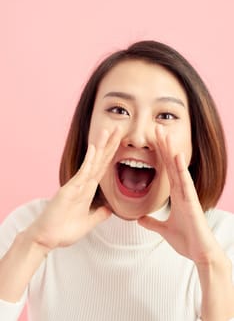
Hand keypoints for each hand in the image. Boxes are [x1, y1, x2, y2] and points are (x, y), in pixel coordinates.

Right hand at [27, 128, 120, 250]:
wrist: (46, 238)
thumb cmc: (63, 230)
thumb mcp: (88, 222)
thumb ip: (99, 214)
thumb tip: (110, 209)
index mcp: (88, 189)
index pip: (103, 168)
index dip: (112, 154)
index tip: (120, 141)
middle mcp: (83, 184)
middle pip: (100, 160)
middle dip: (110, 144)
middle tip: (119, 128)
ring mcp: (76, 185)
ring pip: (92, 162)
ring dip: (101, 146)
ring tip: (108, 130)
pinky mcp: (69, 189)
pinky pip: (82, 173)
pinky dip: (89, 160)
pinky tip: (94, 148)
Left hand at [138, 126, 220, 263]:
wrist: (200, 253)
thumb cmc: (186, 240)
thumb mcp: (163, 229)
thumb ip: (152, 222)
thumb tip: (140, 219)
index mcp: (175, 194)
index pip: (165, 170)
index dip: (159, 154)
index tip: (152, 140)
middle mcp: (181, 190)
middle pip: (170, 163)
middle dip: (163, 146)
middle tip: (156, 128)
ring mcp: (187, 194)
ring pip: (177, 168)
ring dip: (171, 150)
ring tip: (164, 134)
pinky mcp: (191, 201)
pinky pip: (185, 182)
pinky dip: (181, 168)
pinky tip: (177, 155)